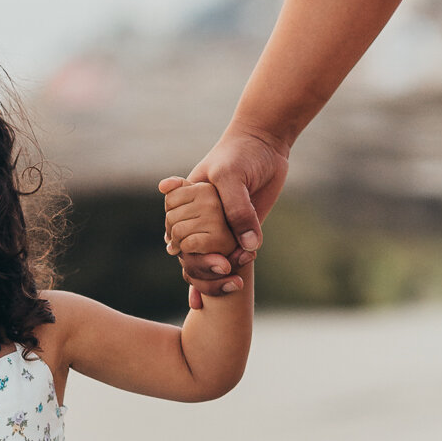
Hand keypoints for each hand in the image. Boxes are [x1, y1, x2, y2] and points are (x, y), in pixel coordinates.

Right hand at [161, 124, 289, 298]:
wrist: (266, 144)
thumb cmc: (240, 153)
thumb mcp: (232, 176)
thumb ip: (237, 209)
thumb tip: (248, 246)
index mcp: (185, 204)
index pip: (175, 234)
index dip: (184, 249)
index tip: (201, 254)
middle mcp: (198, 219)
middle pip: (190, 254)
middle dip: (205, 266)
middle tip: (226, 267)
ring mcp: (219, 228)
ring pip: (209, 261)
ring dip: (218, 275)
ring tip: (236, 280)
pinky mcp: (240, 234)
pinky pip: (231, 258)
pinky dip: (225, 277)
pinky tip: (218, 295)